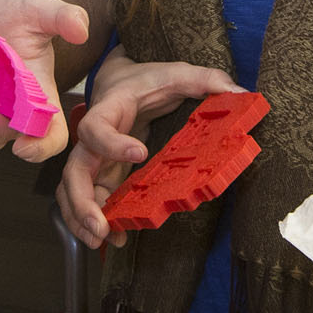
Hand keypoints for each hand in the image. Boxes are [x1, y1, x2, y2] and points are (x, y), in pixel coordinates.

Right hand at [55, 49, 243, 248]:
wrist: (121, 82)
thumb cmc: (147, 80)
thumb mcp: (175, 73)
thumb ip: (205, 79)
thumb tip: (240, 93)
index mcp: (109, 109)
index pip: (96, 127)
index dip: (112, 143)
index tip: (140, 153)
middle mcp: (93, 138)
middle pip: (74, 171)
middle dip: (81, 201)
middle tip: (101, 226)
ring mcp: (94, 159)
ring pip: (72, 191)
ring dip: (81, 218)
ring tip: (104, 239)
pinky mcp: (102, 174)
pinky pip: (88, 200)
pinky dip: (92, 221)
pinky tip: (112, 238)